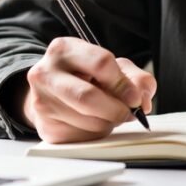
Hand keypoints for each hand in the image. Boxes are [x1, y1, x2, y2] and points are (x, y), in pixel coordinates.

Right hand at [21, 37, 155, 142]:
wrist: (54, 92)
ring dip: (107, 122)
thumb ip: (135, 78)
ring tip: (107, 114)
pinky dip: (96, 133)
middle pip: (88, 96)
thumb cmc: (86, 76)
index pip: (101, 64)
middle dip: (116, 109)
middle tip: (128, 113)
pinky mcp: (46, 128)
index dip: (123, 84)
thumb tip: (143, 101)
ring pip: (87, 120)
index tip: (134, 97)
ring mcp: (41, 101)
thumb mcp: (113, 67)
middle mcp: (45, 73)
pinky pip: (81, 137)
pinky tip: (92, 122)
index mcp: (64, 49)